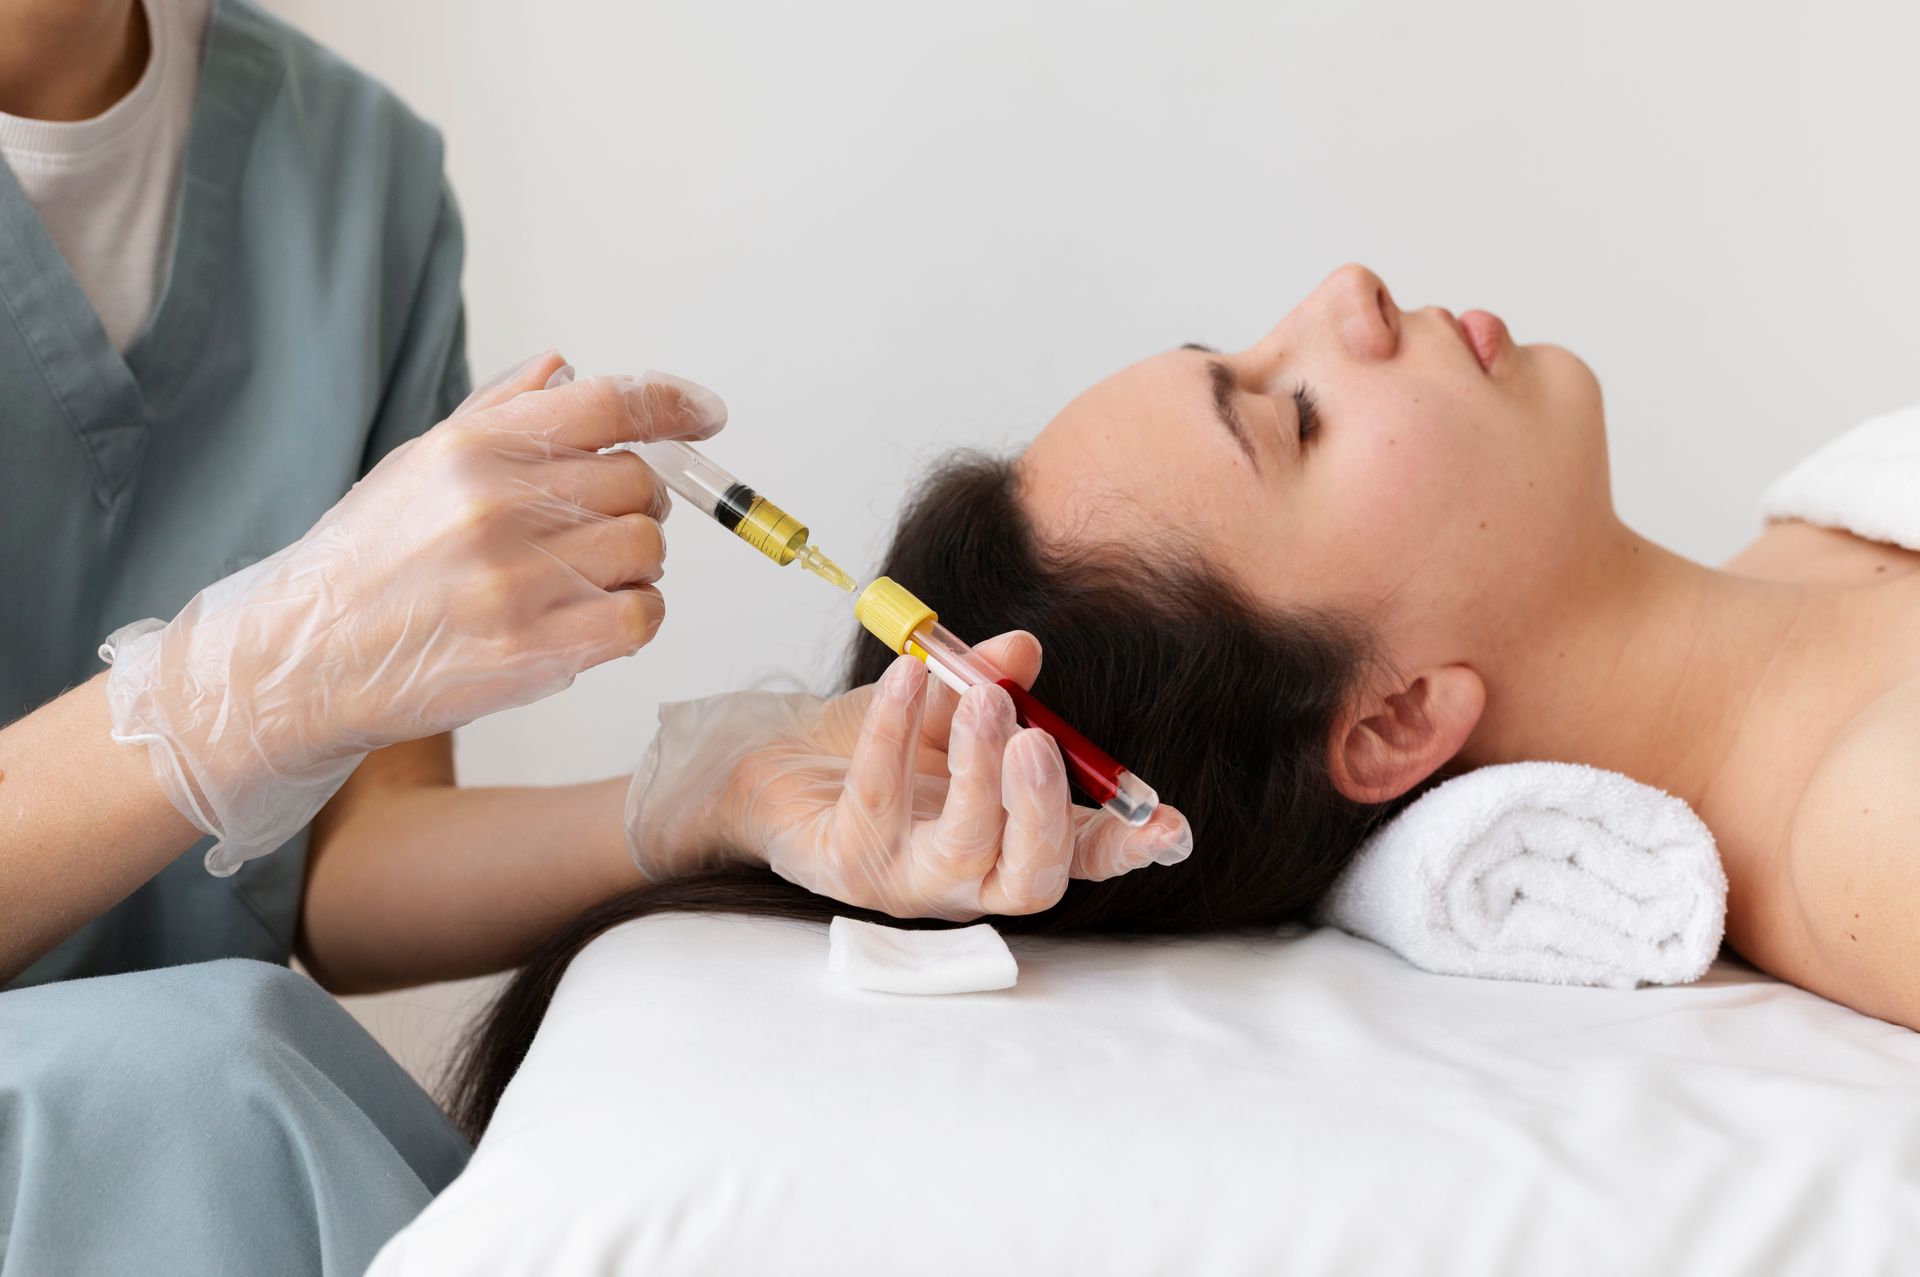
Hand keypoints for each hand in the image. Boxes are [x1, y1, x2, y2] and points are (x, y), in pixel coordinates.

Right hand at [102, 351, 725, 873]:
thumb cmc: (367, 561)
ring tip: (584, 579)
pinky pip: (642, 617)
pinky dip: (636, 616)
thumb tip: (569, 368)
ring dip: (635, 565)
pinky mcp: (535, 650)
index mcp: (476, 447)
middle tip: (592, 531)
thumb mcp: (417, 464)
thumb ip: (501, 413)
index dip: (672, 403)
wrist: (304, 658)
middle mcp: (500, 505)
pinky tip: (596, 618)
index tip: (704, 415)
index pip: (608, 403)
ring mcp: (519, 581)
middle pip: (640, 484)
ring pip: (648, 549)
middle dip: (634, 505)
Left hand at [626, 632, 1193, 919]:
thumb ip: (989, 682)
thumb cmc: (875, 744)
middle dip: (1045, 811)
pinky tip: (908, 675)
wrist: (775, 761)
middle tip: (1039, 741)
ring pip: (962, 847)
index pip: (1082, 855)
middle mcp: (965, 878)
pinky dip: (896, 729)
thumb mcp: (944, 704)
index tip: (1170, 825)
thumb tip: (1023, 650)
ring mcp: (906, 881)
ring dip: (978, 769)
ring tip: (985, 698)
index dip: (1129, 846)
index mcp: (1007, 840)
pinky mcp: (845, 865)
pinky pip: (879, 797)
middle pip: (1031, 877)